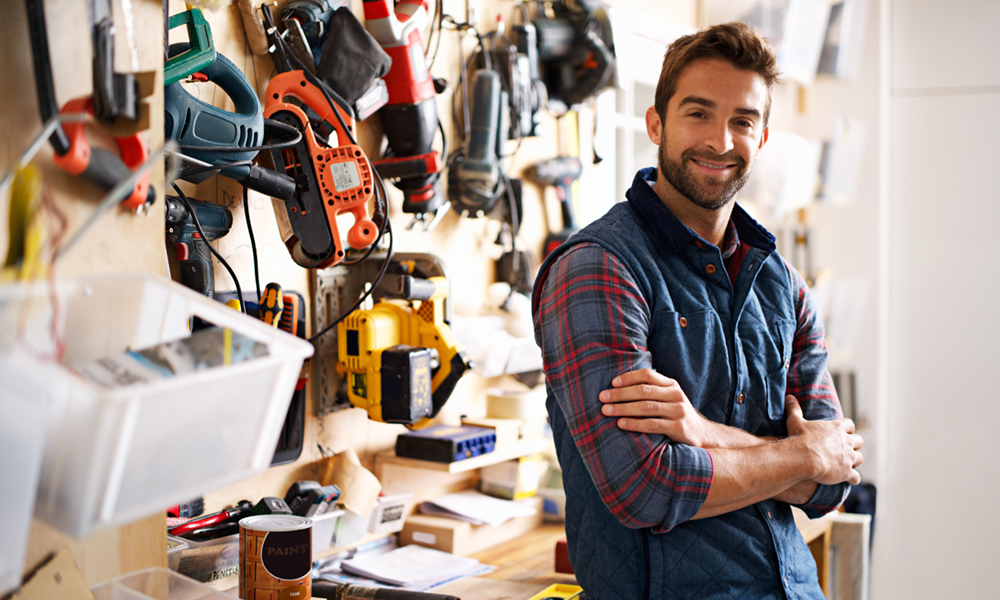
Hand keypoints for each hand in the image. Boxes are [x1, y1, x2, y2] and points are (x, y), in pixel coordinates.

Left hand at [599, 369, 715, 446]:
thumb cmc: (675, 415)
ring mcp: (678, 411)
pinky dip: (635, 423)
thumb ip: (651, 390)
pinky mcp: (678, 428)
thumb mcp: (668, 398)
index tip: (612, 383)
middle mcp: (675, 395)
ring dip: (623, 408)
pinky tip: (621, 424)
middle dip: (620, 394)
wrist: (702, 435)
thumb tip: (617, 385)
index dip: (628, 378)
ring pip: (646, 407)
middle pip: (643, 390)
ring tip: (606, 410)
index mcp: (671, 384)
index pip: (647, 375)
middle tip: (602, 397)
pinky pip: (652, 424)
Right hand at [785, 395, 863, 485]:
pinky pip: (856, 477)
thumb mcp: (795, 421)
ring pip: (860, 458)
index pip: (850, 425)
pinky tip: (850, 480)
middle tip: (846, 449)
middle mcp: (846, 442)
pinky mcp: (846, 472)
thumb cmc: (800, 438)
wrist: (804, 458)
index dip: (847, 429)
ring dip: (854, 461)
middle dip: (855, 445)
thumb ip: (794, 409)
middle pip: (859, 441)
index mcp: (836, 428)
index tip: (843, 432)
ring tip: (848, 464)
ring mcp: (848, 458)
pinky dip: (853, 478)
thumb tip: (789, 397)